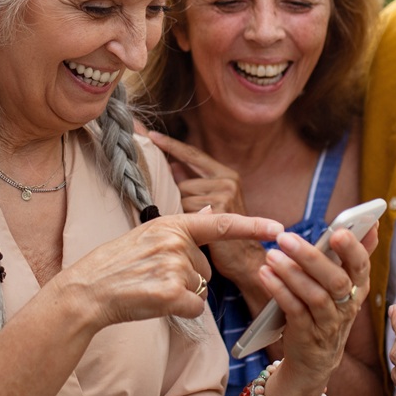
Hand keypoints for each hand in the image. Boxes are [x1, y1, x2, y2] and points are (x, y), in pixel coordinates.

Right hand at [49, 211, 283, 332]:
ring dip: (182, 295)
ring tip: (150, 288)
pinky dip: (180, 310)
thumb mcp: (147, 234)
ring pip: (201, 289)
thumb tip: (212, 212)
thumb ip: (181, 229)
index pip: (221, 223)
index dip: (253, 225)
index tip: (279, 227)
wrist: (89, 290)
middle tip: (153, 276)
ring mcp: (175, 266)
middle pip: (207, 268)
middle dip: (189, 277)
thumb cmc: (116, 265)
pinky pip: (195, 307)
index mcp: (172, 223)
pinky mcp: (172, 293)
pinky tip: (155, 303)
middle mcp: (176, 241)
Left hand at [147, 130, 267, 297]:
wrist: (246, 262)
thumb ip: (195, 185)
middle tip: (190, 220)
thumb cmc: (225, 237)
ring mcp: (224, 192)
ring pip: (182, 197)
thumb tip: (173, 167)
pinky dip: (185, 222)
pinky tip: (196, 234)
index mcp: (226, 175)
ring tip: (196, 230)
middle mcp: (227, 180)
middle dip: (178, 200)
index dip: (170, 145)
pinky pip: (186, 210)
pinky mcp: (218, 208)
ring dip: (182, 214)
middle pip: (182, 183)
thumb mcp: (213, 205)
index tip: (149, 134)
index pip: (193, 155)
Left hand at [252, 225, 374, 395]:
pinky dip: (279, 291)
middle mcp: (347, 306)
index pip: (361, 265)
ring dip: (290, 274)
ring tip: (271, 255)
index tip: (340, 231)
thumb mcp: (344, 286)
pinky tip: (265, 274)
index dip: (352, 249)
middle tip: (287, 237)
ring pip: (314, 296)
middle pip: (335, 280)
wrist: (314, 360)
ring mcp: (328, 323)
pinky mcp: (308, 335)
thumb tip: (373, 224)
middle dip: (312, 258)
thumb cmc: (326, 311)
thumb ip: (353, 256)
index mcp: (357, 287)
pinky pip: (294, 311)